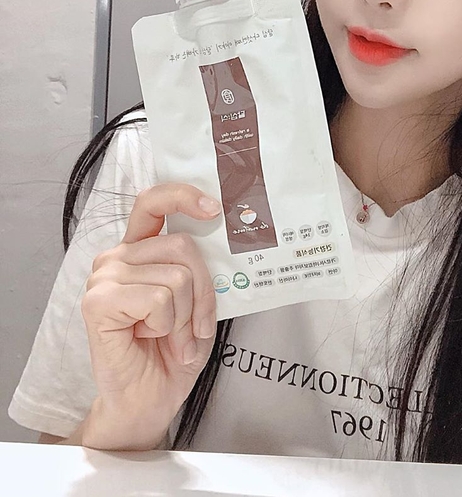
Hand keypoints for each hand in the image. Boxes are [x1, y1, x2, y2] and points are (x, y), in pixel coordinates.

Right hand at [80, 184, 220, 449]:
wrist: (150, 401)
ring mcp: (104, 277)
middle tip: (194, 327)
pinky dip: (168, 326)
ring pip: (177, 277)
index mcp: (139, 249)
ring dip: (186, 316)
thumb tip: (228, 236)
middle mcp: (118, 256)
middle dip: (202, 292)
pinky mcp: (98, 302)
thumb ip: (199, 268)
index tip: (213, 208)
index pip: (154, 203)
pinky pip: (159, 299)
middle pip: (182, 246)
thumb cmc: (173, 352)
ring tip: (171, 338)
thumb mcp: (198, 301)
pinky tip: (152, 340)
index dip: (183, 196)